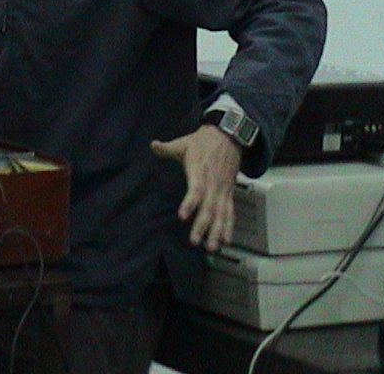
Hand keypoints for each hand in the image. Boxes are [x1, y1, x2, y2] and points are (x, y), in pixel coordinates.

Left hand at [151, 125, 242, 251]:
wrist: (228, 137)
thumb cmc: (202, 142)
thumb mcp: (183, 142)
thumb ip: (167, 148)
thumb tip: (153, 145)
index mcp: (200, 171)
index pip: (196, 189)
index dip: (190, 203)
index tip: (182, 216)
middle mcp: (213, 183)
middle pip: (209, 207)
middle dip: (203, 225)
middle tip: (195, 241)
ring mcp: (222, 189)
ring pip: (221, 213)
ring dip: (217, 231)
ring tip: (212, 247)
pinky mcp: (229, 192)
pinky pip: (230, 212)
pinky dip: (229, 226)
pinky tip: (227, 240)